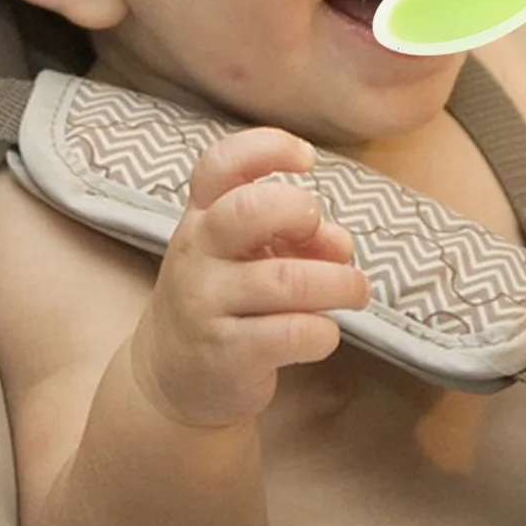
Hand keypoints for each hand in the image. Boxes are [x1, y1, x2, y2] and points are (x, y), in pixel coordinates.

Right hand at [130, 128, 369, 429]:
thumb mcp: (247, 254)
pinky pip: (291, 333)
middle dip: (302, 212)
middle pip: (250, 211)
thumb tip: (339, 242)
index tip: (307, 158)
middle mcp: (197, 252)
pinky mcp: (226, 354)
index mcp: (202, 216)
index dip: (267, 148)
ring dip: (338, 282)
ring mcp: (206, 304)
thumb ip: (295, 234)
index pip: (220, 165)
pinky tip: (323, 333)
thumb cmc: (225, 297)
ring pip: (286, 280)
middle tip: (320, 231)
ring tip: (355, 290)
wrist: (170, 377)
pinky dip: (324, 331)